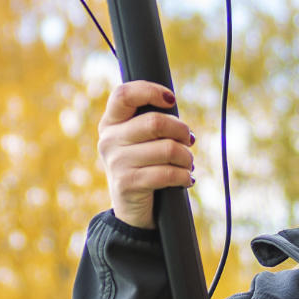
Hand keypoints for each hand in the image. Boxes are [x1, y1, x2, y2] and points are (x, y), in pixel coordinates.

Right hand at [96, 80, 194, 228]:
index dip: (150, 90)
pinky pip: (167, 173)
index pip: (123, 94)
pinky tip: (186, 179)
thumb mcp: (139, 139)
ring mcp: (116, 162)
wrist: (131, 208)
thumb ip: (150, 120)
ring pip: (167, 149)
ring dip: (187, 158)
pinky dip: (184, 176)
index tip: (170, 99)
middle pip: (155, 122)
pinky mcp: (127, 183)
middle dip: (182, 130)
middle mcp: (109, 140)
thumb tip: (172, 104)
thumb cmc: (143, 165)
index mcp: (110, 122)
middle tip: (189, 140)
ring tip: (187, 164)